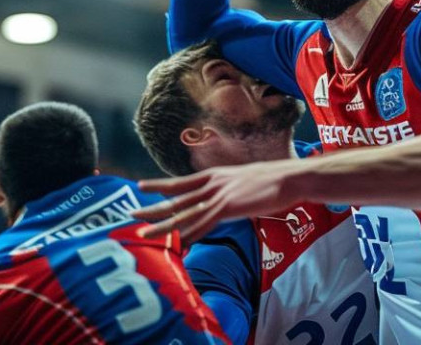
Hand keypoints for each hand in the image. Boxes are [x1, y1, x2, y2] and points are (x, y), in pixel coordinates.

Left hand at [134, 161, 299, 242]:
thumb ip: (231, 189)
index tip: (140, 186)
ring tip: (143, 234)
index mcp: (215, 175)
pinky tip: (177, 243)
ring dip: (163, 226)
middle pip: (175, 198)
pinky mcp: (228, 207)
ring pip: (184, 214)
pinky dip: (189, 235)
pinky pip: (203, 224)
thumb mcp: (245, 181)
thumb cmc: (274, 180)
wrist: (289, 177)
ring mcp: (218, 195)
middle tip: (131, 213)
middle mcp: (212, 184)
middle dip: (152, 208)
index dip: (159, 185)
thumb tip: (228, 199)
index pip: (180, 182)